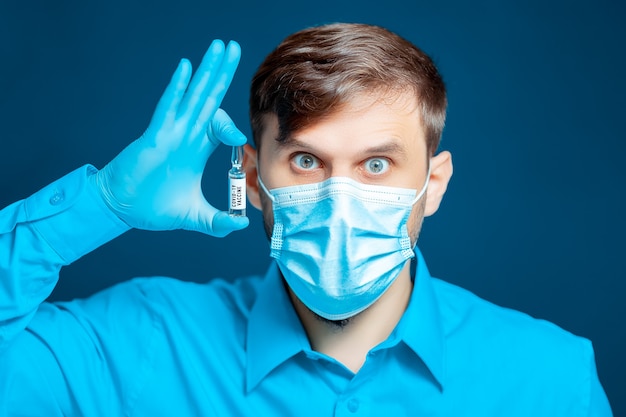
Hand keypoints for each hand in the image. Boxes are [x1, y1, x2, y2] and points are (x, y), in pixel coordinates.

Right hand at [91, 40, 248, 236]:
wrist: (125, 210)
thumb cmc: (155, 208)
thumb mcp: (195, 217)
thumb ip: (218, 223)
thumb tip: (242, 225)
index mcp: (196, 148)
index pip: (219, 126)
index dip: (231, 126)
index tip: (240, 139)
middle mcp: (185, 134)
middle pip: (208, 98)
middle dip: (221, 72)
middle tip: (234, 47)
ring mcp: (171, 132)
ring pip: (193, 95)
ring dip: (207, 71)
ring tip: (219, 47)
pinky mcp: (155, 136)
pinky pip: (168, 107)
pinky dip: (177, 88)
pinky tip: (186, 67)